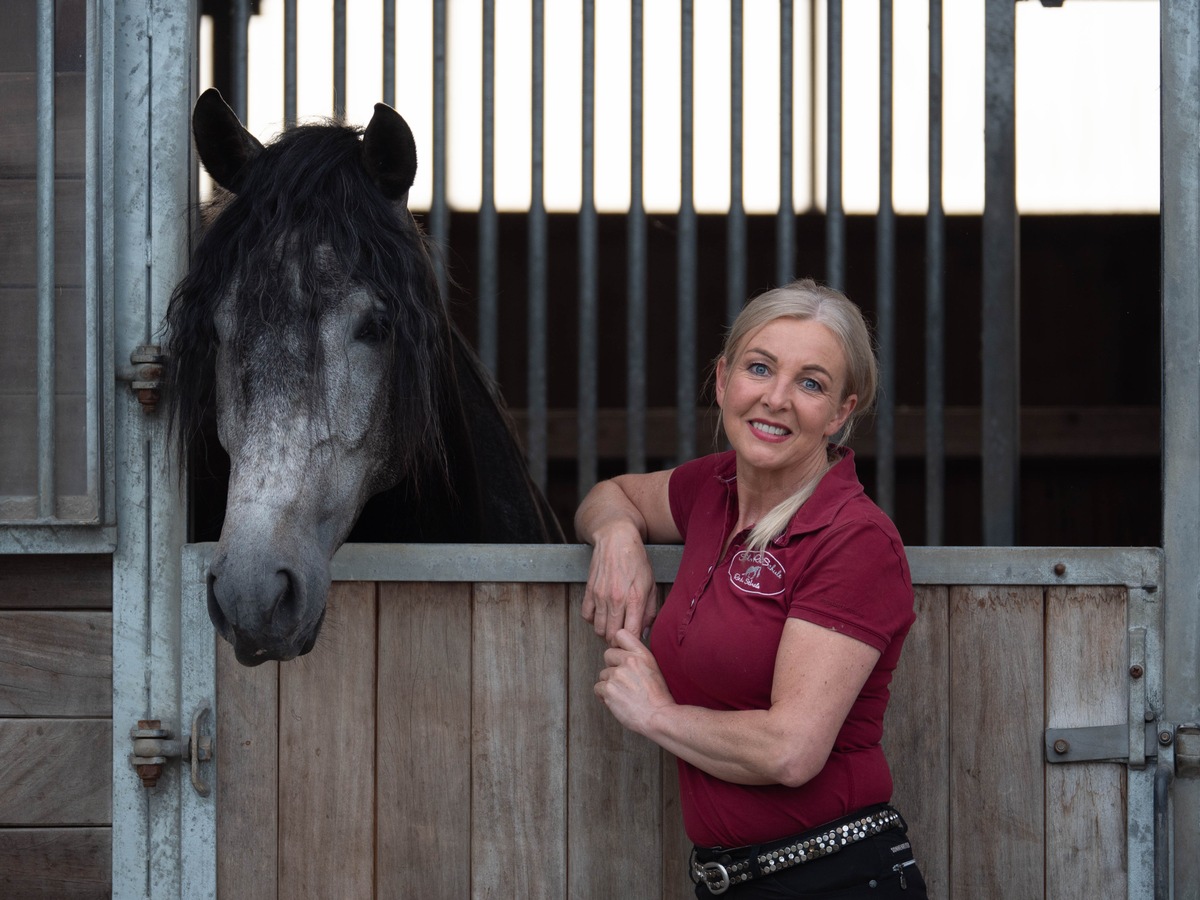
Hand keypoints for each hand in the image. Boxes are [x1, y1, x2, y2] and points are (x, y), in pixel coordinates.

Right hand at [581, 529, 657, 645]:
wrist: (616, 539)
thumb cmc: (637, 561)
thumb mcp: (651, 585)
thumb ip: (649, 611)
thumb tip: (643, 633)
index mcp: (635, 598)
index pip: (631, 634)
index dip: (632, 642)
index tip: (634, 641)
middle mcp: (616, 599)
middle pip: (612, 636)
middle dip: (618, 640)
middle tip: (623, 636)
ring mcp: (600, 595)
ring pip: (598, 629)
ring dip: (606, 632)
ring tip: (613, 625)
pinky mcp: (589, 591)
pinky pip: (586, 616)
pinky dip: (593, 620)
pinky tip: (602, 613)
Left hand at [594, 629, 672, 734]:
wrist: (658, 716)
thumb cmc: (658, 697)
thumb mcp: (653, 668)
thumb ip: (638, 658)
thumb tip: (622, 654)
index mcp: (642, 654)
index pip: (620, 634)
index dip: (617, 644)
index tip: (619, 655)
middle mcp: (629, 660)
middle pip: (607, 655)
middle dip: (612, 667)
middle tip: (624, 681)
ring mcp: (617, 674)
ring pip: (603, 674)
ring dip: (609, 684)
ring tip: (624, 695)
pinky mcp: (608, 689)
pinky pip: (598, 688)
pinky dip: (604, 696)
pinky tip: (617, 701)